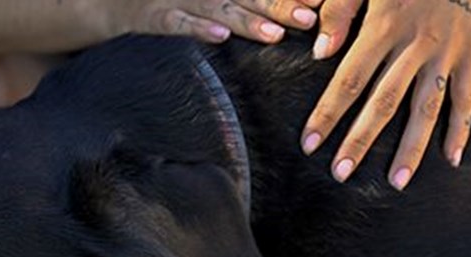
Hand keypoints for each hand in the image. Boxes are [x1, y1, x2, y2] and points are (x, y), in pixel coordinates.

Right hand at [112, 0, 319, 44]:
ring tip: (275, 35)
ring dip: (246, 19)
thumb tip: (279, 18)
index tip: (320, 0)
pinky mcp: (150, 16)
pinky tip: (220, 37)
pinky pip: (174, 23)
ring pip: (215, 6)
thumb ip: (237, 1)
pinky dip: (196, 29)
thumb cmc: (169, 2)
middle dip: (278, 3)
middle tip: (311, 18)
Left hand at [301, 0, 470, 185]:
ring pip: (426, 107)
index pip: (349, 79)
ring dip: (411, 147)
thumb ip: (339, 10)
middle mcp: (415, 43)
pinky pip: (467, 96)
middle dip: (361, 140)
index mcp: (383, 25)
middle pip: (384, 101)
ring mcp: (446, 52)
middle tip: (341, 173)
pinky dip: (462, 128)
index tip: (309, 144)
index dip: (327, 114)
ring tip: (397, 182)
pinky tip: (453, 159)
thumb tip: (321, 52)